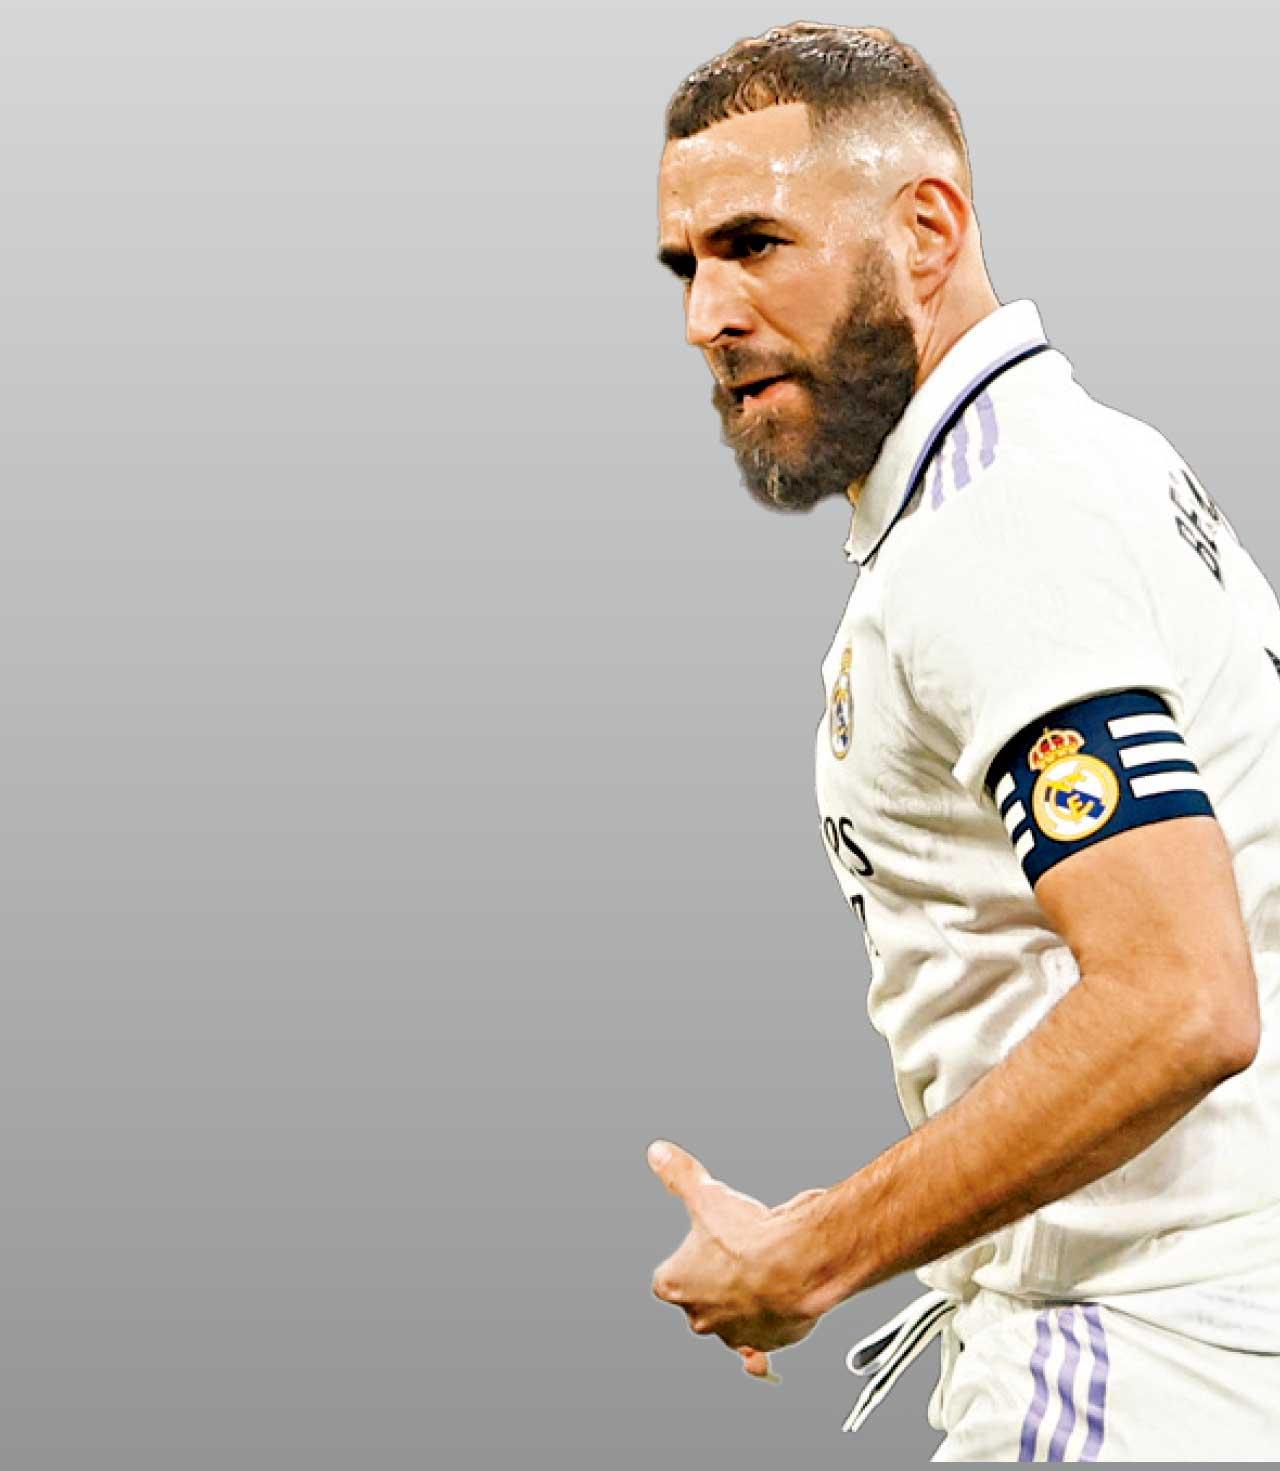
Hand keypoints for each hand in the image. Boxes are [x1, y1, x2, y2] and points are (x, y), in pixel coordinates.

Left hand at [647, 1140, 828, 1380]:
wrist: (794, 1265)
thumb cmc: (746, 1236)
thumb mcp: (706, 1194)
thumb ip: (678, 1174)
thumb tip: (658, 1153)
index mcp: (675, 1284)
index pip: (668, 1277)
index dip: (686, 1260)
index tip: (703, 1245)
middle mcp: (700, 1316)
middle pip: (700, 1300)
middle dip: (716, 1282)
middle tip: (735, 1256)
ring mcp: (733, 1333)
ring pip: (732, 1322)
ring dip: (743, 1304)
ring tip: (760, 1275)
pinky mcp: (767, 1342)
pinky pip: (762, 1343)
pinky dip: (766, 1332)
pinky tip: (775, 1311)